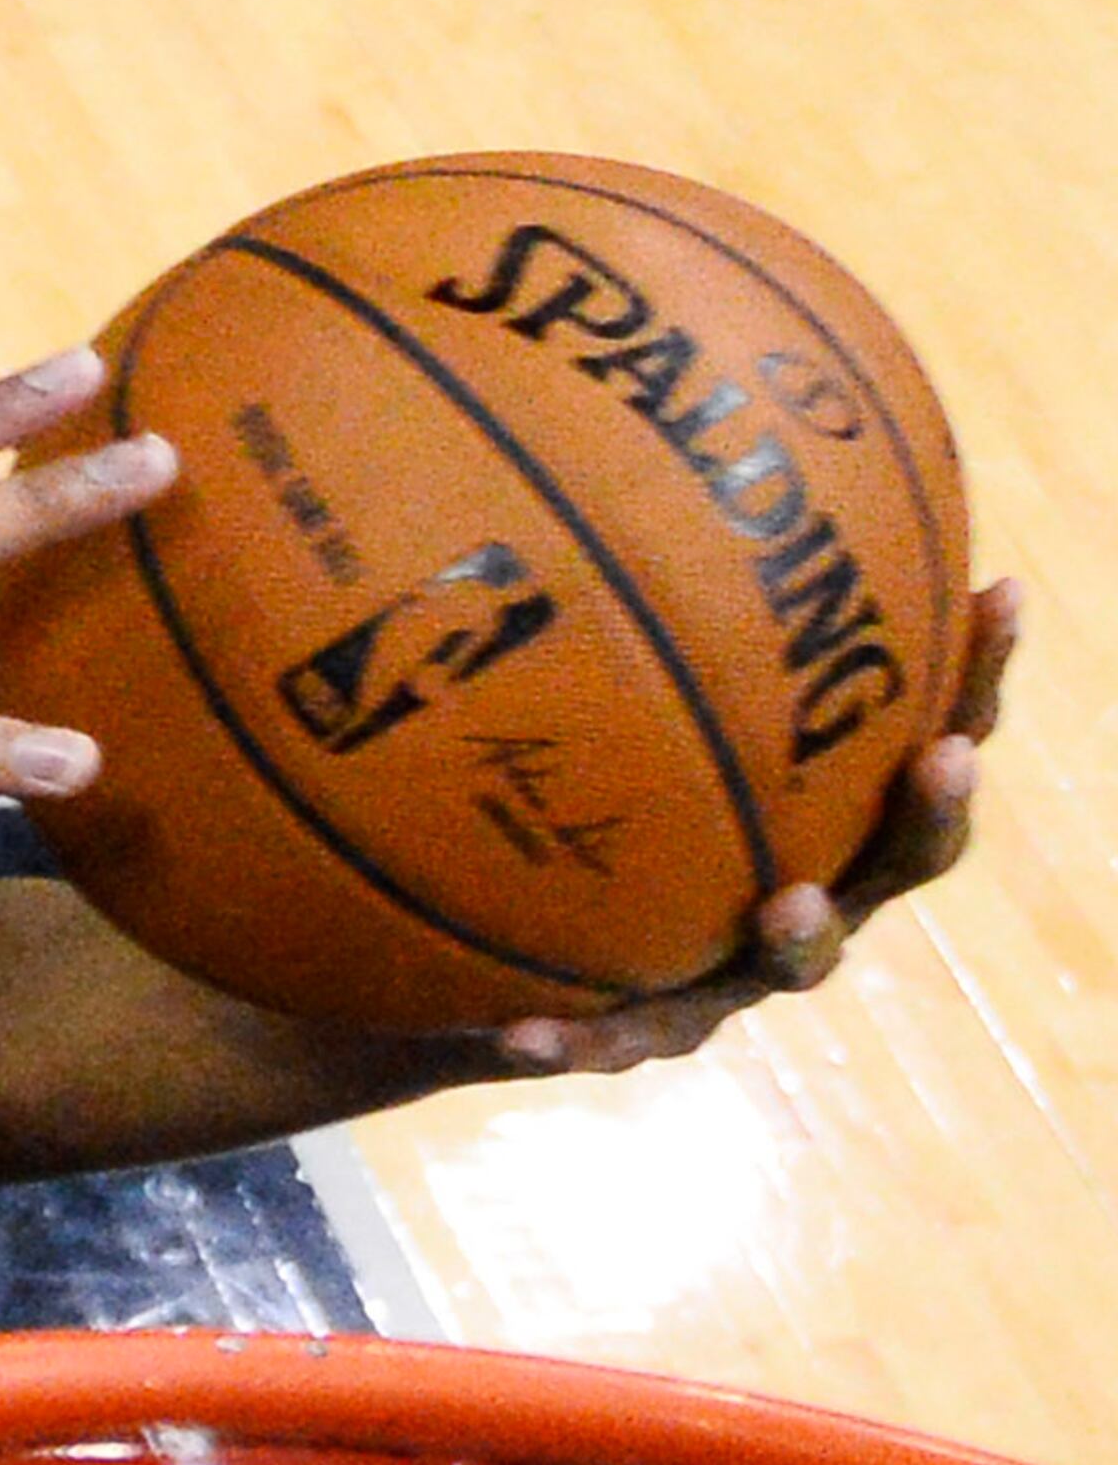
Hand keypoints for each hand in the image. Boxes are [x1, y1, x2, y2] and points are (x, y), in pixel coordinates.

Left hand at [498, 577, 1019, 1075]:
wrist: (467, 953)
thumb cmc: (554, 806)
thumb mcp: (571, 705)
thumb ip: (605, 616)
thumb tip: (579, 423)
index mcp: (814, 813)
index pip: (921, 729)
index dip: (972, 671)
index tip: (998, 589)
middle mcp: (799, 891)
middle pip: (904, 857)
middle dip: (933, 807)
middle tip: (943, 756)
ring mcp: (727, 974)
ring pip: (792, 963)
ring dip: (804, 931)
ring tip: (786, 904)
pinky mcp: (636, 1034)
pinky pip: (610, 1040)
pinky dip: (574, 1037)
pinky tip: (521, 1033)